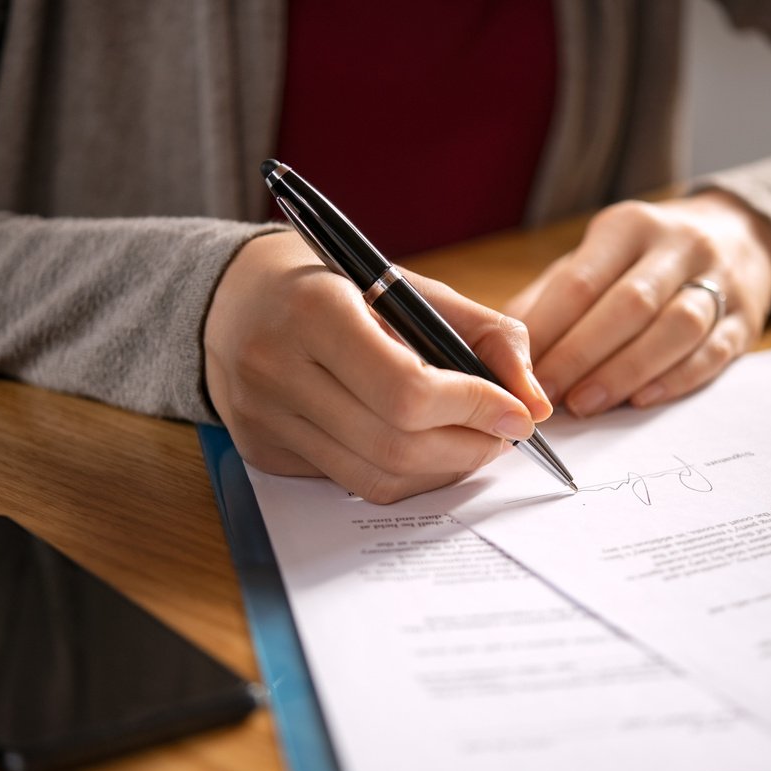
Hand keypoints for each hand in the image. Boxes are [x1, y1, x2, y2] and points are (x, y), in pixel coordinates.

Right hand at [203, 231, 551, 503]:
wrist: (234, 299)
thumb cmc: (334, 287)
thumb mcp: (410, 286)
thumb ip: (485, 333)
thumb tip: (536, 403)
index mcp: (314, 311)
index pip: (407, 390)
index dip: (474, 408)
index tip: (517, 413)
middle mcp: (276, 369)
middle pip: (395, 444)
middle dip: (469, 447)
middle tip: (502, 434)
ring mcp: (263, 418)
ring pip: (375, 477)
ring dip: (442, 469)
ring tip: (471, 442)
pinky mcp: (262, 452)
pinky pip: (349, 483)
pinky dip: (402, 475)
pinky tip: (420, 448)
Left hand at [506, 191, 770, 416]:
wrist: (738, 236)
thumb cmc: (643, 258)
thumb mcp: (595, 257)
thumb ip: (549, 298)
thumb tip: (501, 347)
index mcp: (628, 226)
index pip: (582, 280)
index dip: (549, 329)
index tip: (519, 370)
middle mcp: (678, 246)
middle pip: (628, 305)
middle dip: (581, 355)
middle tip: (546, 396)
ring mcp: (719, 280)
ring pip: (675, 327)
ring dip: (625, 371)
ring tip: (586, 404)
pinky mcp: (746, 318)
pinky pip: (712, 352)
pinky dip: (674, 379)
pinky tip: (641, 400)